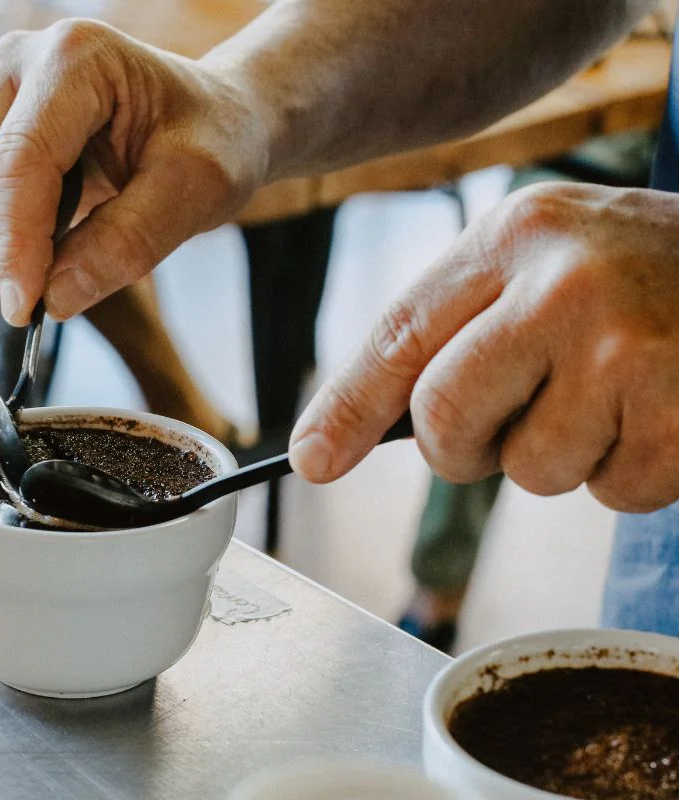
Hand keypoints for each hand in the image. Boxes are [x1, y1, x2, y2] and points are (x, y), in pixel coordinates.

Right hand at [0, 19, 265, 324]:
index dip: (13, 244)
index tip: (28, 307)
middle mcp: (16, 61)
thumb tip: (53, 298)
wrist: (212, 120)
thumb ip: (128, 243)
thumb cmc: (212, 141)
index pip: (16, 161)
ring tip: (29, 263)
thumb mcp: (198, 191)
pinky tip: (7, 241)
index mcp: (75, 58)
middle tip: (34, 295)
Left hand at [289, 181, 678, 512]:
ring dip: (562, 457)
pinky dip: (630, 474)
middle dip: (466, 445)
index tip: (312, 459)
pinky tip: (658, 415)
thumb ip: (453, 332)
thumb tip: (338, 438)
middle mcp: (563, 282)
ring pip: (529, 470)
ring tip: (611, 398)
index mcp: (513, 236)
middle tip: (508, 423)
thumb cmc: (639, 278)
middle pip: (445, 417)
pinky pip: (613, 493)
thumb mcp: (540, 266)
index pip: (400, 336)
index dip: (345, 408)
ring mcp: (629, 346)